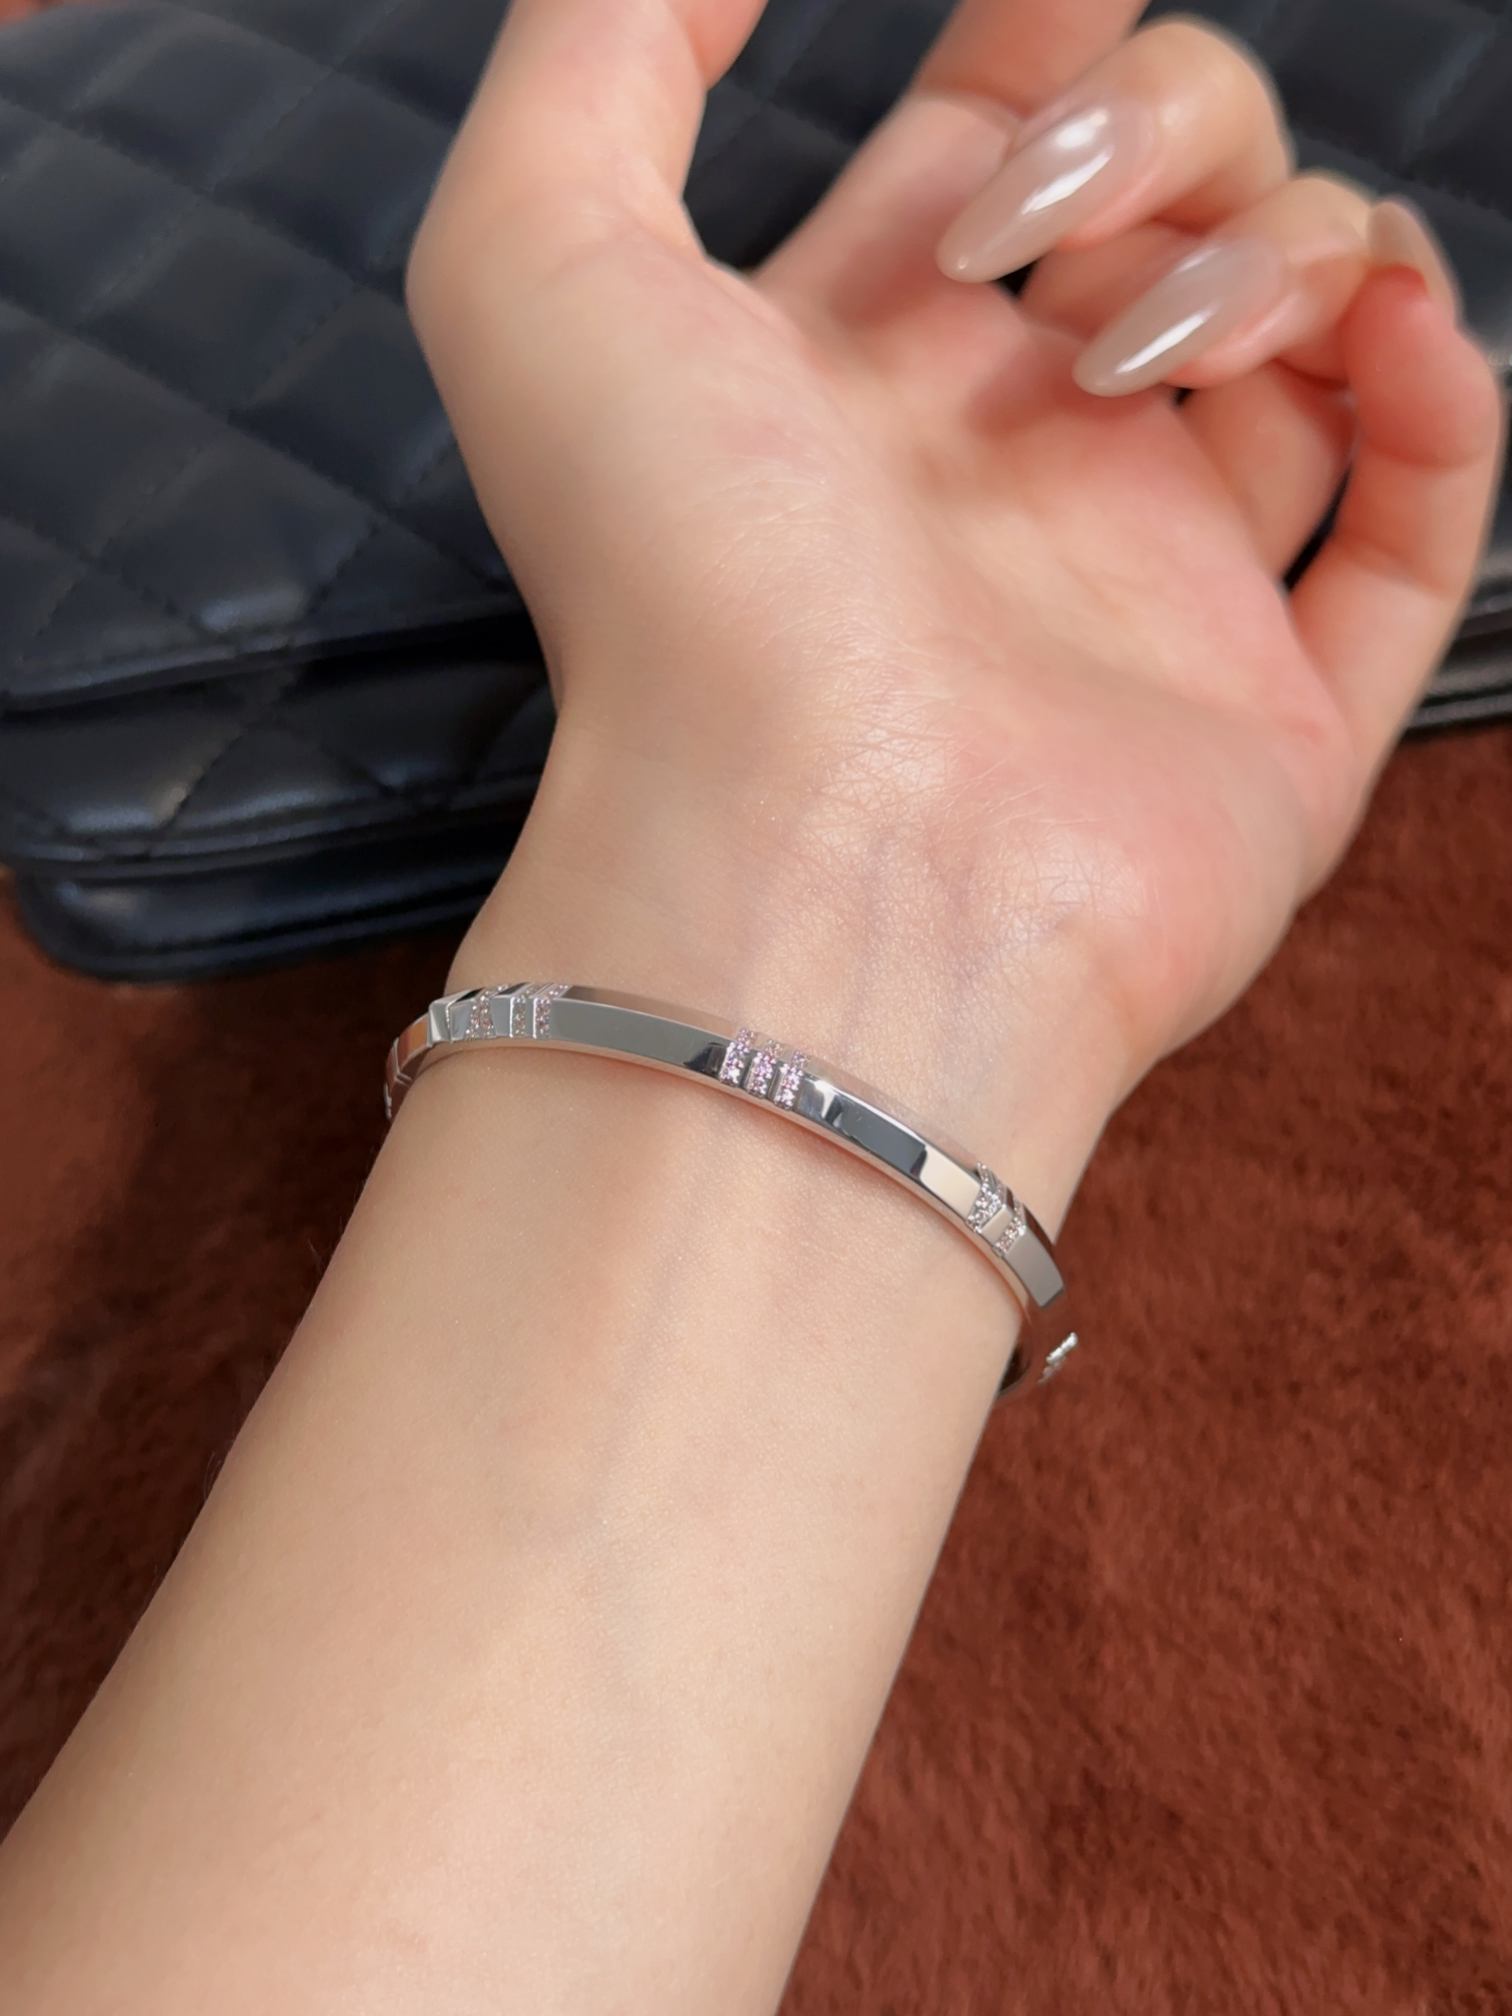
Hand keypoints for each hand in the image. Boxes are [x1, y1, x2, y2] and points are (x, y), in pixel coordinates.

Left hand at [408, 0, 1501, 1124]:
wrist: (815, 870)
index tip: (1046, 2)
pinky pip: (1417, 529)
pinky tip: (1386, 344)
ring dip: (1285, 250)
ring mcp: (1156, 589)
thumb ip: (605, 48)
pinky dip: (1445, 401)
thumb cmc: (673, 586)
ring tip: (1145, 349)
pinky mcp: (1279, 713)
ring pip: (1313, 333)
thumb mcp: (540, 264)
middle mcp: (1016, 465)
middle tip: (1040, 222)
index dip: (1049, 34)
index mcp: (870, 364)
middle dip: (1162, 122)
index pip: (999, 131)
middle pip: (1180, 196)